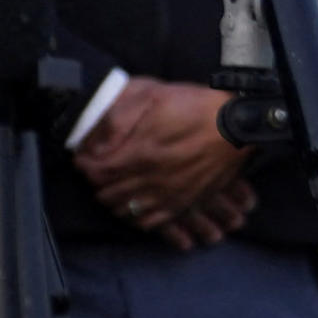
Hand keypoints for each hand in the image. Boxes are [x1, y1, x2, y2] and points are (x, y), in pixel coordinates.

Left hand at [73, 82, 252, 245]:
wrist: (236, 125)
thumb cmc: (194, 106)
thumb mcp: (151, 96)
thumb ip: (118, 118)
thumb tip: (95, 142)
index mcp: (140, 154)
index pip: (98, 171)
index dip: (85, 165)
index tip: (81, 158)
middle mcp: (153, 180)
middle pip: (110, 194)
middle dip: (96, 183)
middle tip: (95, 171)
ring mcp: (170, 194)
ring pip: (129, 210)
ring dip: (114, 201)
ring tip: (110, 188)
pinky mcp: (186, 202)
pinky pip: (154, 221)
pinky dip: (138, 217)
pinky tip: (134, 207)